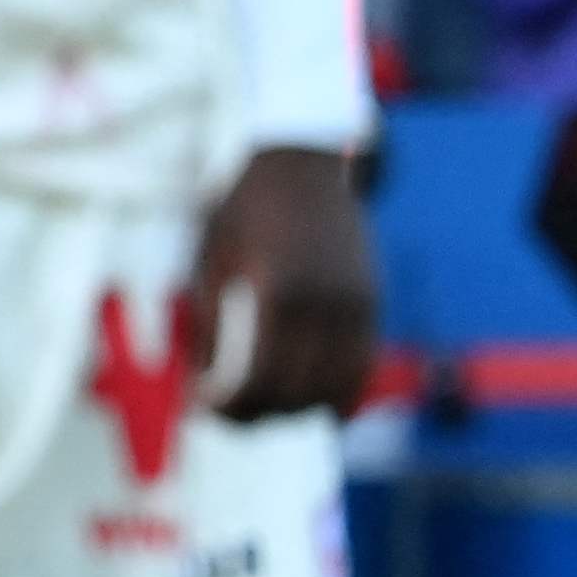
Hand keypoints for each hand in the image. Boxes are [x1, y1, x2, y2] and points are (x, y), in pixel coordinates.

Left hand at [188, 146, 378, 418]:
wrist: (305, 162)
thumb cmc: (245, 210)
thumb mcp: (212, 264)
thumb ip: (211, 329)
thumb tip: (204, 389)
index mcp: (278, 294)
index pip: (257, 382)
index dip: (227, 408)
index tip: (203, 407)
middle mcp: (325, 305)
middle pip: (294, 395)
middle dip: (255, 414)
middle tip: (226, 412)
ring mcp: (356, 305)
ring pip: (335, 391)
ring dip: (297, 409)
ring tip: (265, 406)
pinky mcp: (372, 303)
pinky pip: (362, 367)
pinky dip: (339, 393)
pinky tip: (312, 403)